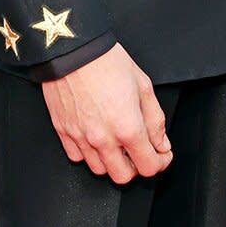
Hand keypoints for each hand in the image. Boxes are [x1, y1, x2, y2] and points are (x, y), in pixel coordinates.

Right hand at [41, 42, 172, 184]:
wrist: (74, 49)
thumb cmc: (107, 61)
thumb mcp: (143, 85)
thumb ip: (155, 119)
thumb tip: (161, 142)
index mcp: (127, 127)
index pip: (148, 166)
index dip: (160, 163)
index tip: (162, 155)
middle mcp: (103, 138)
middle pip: (123, 176)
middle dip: (136, 167)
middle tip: (140, 151)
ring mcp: (81, 138)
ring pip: (99, 170)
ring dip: (112, 161)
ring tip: (117, 143)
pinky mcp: (63, 132)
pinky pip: (77, 157)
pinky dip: (89, 154)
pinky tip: (96, 138)